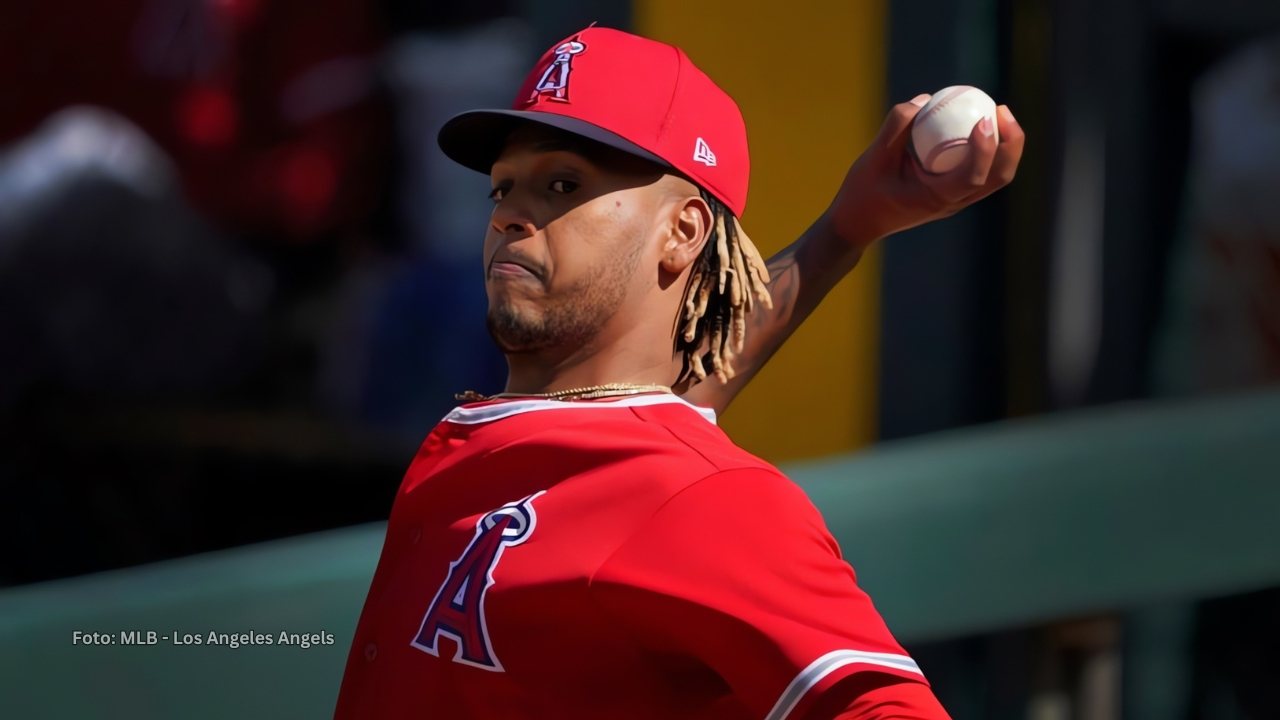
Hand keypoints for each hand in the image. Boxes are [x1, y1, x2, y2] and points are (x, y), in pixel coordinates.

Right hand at [827, 94, 1024, 247]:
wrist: (858, 223)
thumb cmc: (863, 192)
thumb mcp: (873, 156)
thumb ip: (897, 126)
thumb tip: (925, 99)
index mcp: (936, 198)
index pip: (974, 176)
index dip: (986, 148)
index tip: (983, 118)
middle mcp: (953, 203)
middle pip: (1000, 177)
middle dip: (1011, 143)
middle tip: (1000, 109)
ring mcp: (957, 201)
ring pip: (996, 177)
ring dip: (1005, 146)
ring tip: (997, 114)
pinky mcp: (954, 195)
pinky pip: (982, 172)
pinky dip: (988, 150)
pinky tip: (978, 124)